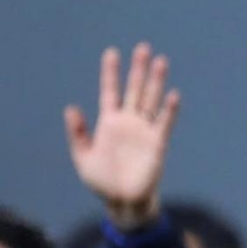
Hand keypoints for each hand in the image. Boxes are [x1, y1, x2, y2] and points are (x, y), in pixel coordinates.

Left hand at [64, 43, 180, 230]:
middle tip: (143, 47)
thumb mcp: (82, 157)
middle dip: (138, 69)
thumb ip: (78, 133)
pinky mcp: (158, 143)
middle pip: (135, 89)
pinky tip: (173, 95)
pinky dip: (169, 110)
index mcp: (109, 123)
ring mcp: (144, 130)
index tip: (112, 52)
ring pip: (151, 100)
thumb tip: (71, 108)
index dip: (111, 73)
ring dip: (156, 81)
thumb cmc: (102, 181)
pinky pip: (165, 123)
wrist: (123, 200)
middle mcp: (129, 122)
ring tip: (161, 61)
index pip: (111, 91)